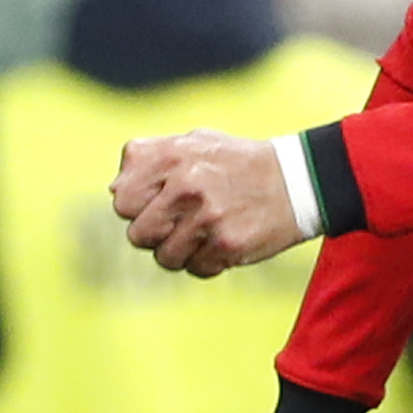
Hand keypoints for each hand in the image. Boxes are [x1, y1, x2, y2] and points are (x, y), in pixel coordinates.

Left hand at [114, 128, 304, 273]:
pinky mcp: (227, 245)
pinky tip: (224, 242)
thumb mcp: (193, 143)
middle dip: (157, 234)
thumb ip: (148, 158)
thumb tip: (115, 190)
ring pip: (165, 258)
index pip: (123, 202)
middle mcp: (187, 186)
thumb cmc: (237, 163)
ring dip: (181, 252)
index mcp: (173, 157)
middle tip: (181, 223)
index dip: (138, 208)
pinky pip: (196, 269)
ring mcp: (207, 217)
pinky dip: (207, 262)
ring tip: (204, 233)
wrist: (297, 180)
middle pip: (139, 235)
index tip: (160, 205)